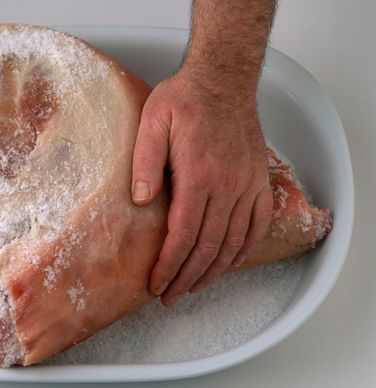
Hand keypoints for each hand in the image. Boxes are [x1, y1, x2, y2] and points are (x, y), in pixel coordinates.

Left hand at [131, 66, 272, 306]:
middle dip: (186, 277)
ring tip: (194, 287)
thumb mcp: (151, 122)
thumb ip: (144, 162)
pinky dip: (244, 248)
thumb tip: (142, 201)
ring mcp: (247, 184)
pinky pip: (258, 223)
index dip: (169, 266)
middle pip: (207, 246)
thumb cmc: (184, 99)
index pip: (183, 235)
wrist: (222, 79)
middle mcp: (227, 185)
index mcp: (198, 175)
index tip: (156, 284)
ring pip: (233, 241)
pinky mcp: (258, 180)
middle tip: (170, 296)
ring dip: (213, 270)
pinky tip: (229, 262)